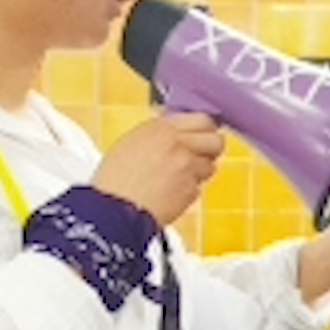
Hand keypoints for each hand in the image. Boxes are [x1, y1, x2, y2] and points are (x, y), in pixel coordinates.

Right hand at [91, 112, 225, 225]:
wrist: (114, 209)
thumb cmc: (114, 181)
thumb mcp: (131, 143)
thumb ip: (158, 135)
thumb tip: (174, 135)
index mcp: (161, 128)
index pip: (202, 119)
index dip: (203, 130)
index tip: (201, 136)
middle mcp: (178, 144)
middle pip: (216, 140)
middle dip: (210, 149)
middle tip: (200, 156)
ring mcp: (187, 167)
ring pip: (210, 166)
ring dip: (199, 172)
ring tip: (178, 179)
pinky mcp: (190, 190)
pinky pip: (199, 188)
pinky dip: (188, 192)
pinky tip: (170, 194)